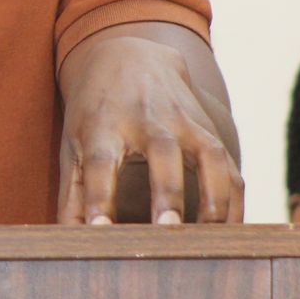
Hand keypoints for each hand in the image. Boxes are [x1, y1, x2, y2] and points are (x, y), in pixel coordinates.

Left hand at [57, 28, 242, 224]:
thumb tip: (65, 243)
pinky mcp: (208, 127)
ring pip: (207, 153)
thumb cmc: (95, 112)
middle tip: (168, 230)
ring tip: (211, 239)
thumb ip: (72, 195)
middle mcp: (145, 118)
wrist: (129, 55)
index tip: (99, 232)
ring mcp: (182, 120)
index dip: (99, 197)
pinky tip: (231, 233)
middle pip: (161, 151)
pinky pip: (229, 164)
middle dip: (167, 191)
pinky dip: (234, 200)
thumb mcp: (73, 144)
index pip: (99, 162)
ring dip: (213, 197)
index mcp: (103, 125)